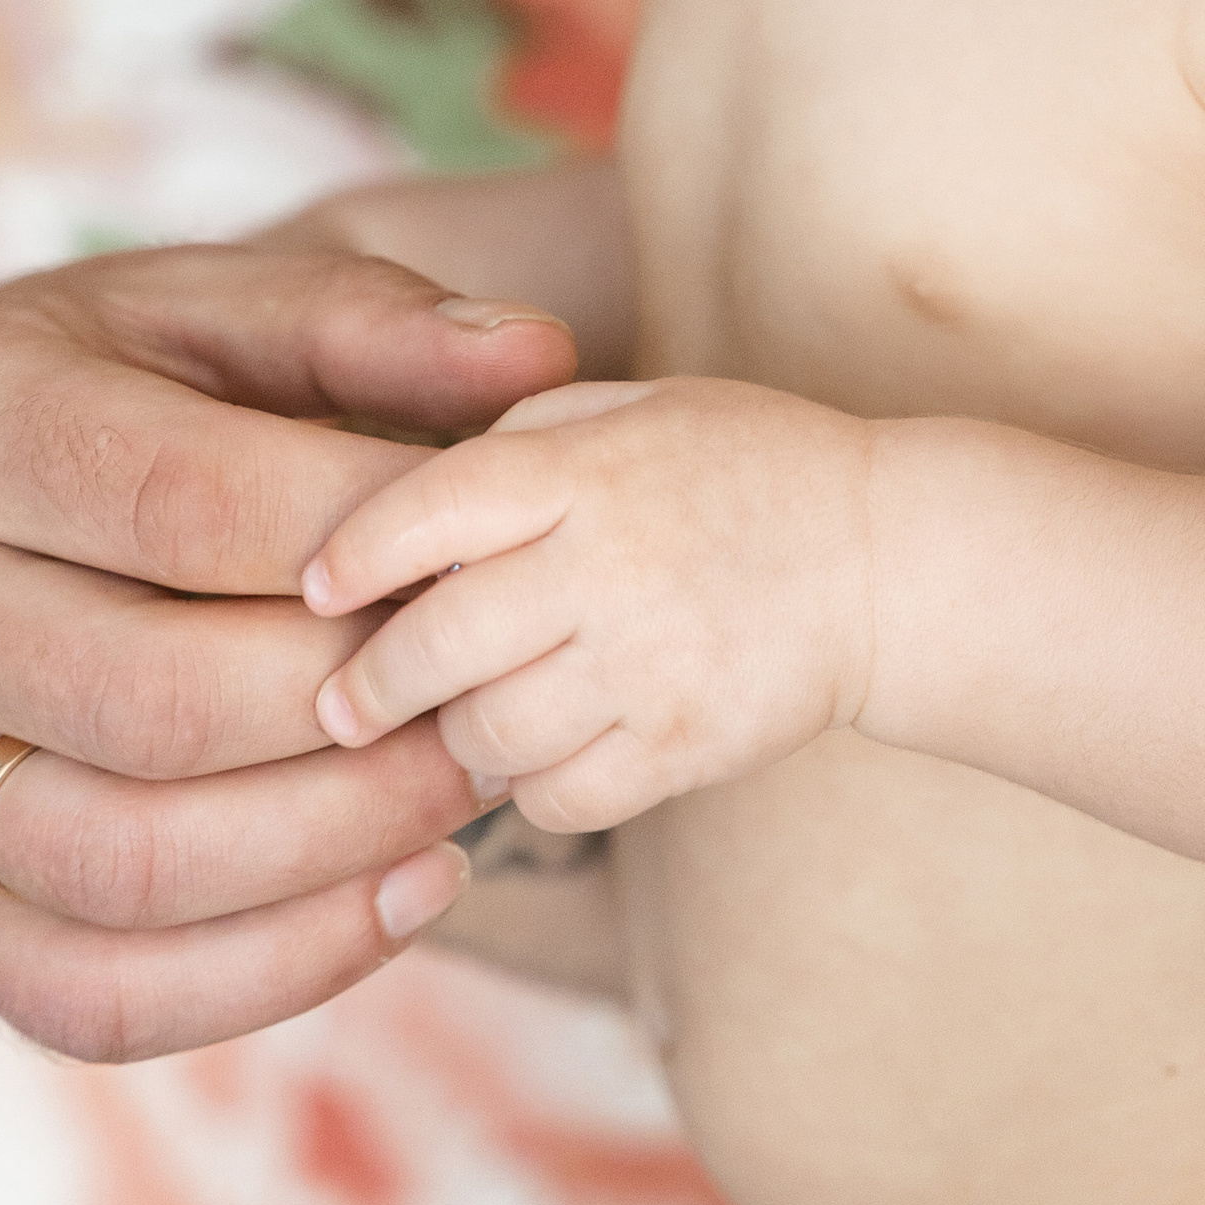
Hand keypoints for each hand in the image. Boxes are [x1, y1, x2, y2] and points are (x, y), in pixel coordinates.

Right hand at [0, 240, 577, 1059]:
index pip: (188, 506)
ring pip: (131, 866)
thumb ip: (362, 324)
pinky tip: (406, 894)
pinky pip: (92, 995)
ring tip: (477, 785)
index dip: (369, 536)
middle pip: (162, 702)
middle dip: (371, 708)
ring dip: (340, 848)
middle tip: (503, 683)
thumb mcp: (199, 310)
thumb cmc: (92, 386)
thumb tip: (541, 362)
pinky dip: (268, 974)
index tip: (489, 544)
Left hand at [303, 376, 875, 834]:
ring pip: (485, 735)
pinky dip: (531, 789)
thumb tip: (396, 503)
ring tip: (460, 722)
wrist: (890, 559)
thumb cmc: (746, 467)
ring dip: (456, 737)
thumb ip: (522, 437)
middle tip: (342, 704)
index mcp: (594, 468)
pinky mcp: (685, 747)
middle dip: (369, 684)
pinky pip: (557, 799)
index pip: (430, 508)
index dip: (353, 554)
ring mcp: (651, 664)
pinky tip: (542, 756)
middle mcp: (614, 563)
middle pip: (435, 644)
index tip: (314, 587)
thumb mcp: (640, 406)